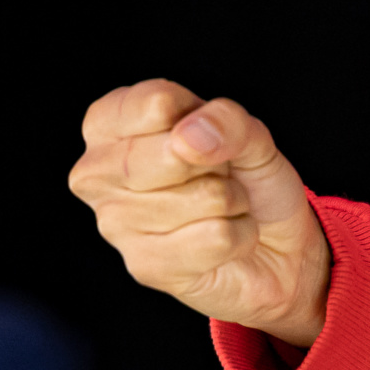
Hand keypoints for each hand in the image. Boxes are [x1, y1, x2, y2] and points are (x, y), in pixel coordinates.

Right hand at [67, 79, 330, 346]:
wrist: (273, 249)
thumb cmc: (248, 182)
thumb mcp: (249, 133)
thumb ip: (226, 120)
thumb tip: (189, 138)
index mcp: (107, 124)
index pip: (157, 103)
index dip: (202, 117)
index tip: (205, 132)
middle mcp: (95, 173)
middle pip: (174, 155)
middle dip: (217, 165)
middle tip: (215, 175)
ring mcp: (114, 223)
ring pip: (205, 197)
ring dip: (232, 202)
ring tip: (217, 208)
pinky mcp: (144, 266)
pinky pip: (218, 237)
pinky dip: (239, 235)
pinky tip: (220, 237)